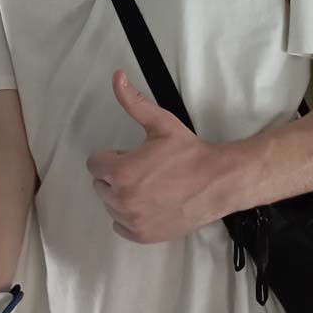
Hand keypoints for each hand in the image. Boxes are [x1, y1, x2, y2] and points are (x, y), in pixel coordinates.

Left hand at [87, 71, 224, 242]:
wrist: (217, 182)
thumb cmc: (189, 153)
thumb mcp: (161, 123)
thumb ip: (133, 102)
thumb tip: (117, 77)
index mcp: (121, 172)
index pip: (95, 164)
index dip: (113, 156)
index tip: (132, 155)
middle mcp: (121, 200)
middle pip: (101, 184)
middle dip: (116, 175)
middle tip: (144, 169)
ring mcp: (131, 221)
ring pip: (110, 205)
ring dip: (122, 195)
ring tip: (150, 186)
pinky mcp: (142, 235)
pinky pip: (120, 225)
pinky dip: (130, 216)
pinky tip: (150, 203)